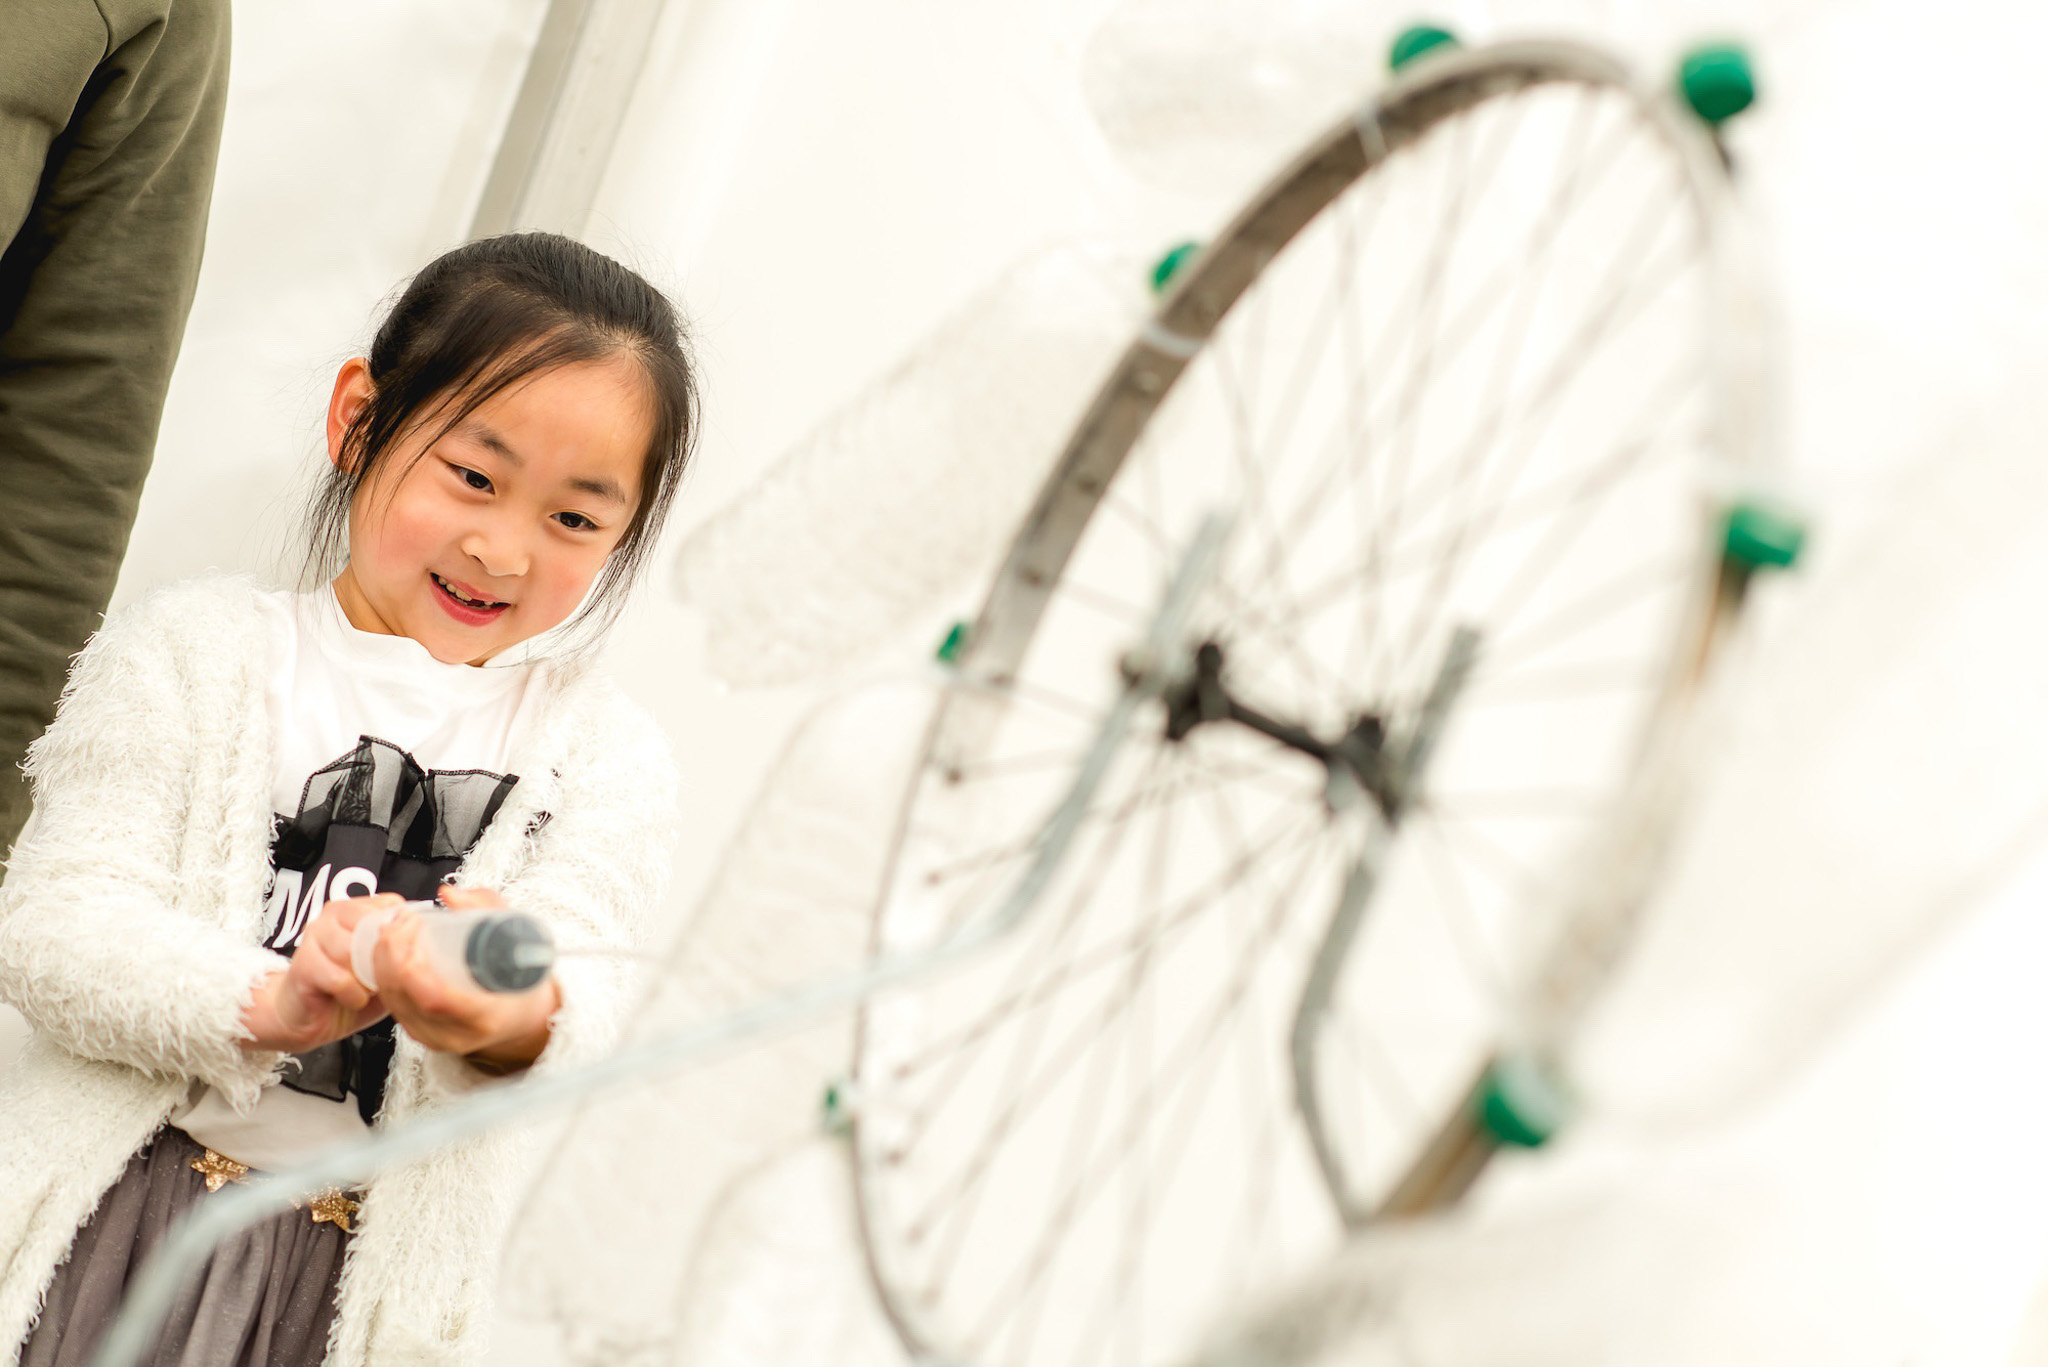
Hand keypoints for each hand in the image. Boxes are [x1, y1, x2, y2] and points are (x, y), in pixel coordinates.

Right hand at [240, 893, 398, 1052]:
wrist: (306, 1017)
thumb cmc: (348, 990)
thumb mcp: (384, 968)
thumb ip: (402, 950)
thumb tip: (428, 939)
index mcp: (354, 909)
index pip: (390, 905)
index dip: (402, 934)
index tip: (403, 956)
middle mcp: (332, 915)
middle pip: (374, 927)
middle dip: (384, 959)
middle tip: (384, 978)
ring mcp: (314, 937)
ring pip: (357, 952)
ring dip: (369, 980)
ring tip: (367, 989)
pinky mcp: (303, 965)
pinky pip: (341, 979)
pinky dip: (354, 996)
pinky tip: (352, 999)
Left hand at [373, 885, 559, 1072]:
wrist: (523, 1015)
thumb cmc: (523, 977)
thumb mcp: (517, 936)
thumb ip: (486, 909)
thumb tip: (448, 895)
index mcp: (486, 1015)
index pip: (436, 997)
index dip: (414, 962)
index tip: (416, 926)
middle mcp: (457, 1034)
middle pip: (407, 996)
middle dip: (392, 952)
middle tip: (400, 920)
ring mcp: (437, 1038)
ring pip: (394, 1001)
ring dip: (383, 960)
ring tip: (392, 928)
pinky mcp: (422, 1035)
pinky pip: (393, 1005)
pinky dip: (384, 974)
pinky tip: (388, 952)